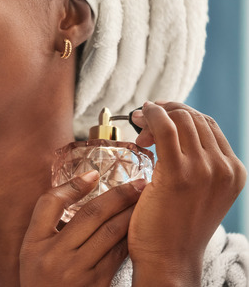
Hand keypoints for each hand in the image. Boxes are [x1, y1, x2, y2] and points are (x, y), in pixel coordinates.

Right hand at [20, 170, 143, 285]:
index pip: (50, 204)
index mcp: (35, 243)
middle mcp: (55, 256)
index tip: (95, 173)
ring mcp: (79, 272)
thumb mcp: (32, 248)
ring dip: (131, 214)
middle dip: (118, 195)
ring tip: (146, 200)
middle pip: (91, 215)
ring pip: (111, 233)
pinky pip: (119, 254)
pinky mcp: (98, 284)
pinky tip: (141, 226)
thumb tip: (80, 185)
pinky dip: (130, 236)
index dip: (74, 186)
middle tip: (139, 182)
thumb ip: (47, 218)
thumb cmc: (39, 278)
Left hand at [128, 101, 245, 283]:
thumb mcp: (197, 193)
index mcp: (233, 172)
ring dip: (156, 114)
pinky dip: (151, 116)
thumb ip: (195, 166)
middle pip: (196, 118)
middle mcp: (225, 168)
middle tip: (142, 122)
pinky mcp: (179, 173)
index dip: (180, 115)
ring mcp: (205, 170)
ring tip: (138, 126)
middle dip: (167, 111)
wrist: (168, 259)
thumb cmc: (173, 229)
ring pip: (182, 119)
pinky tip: (138, 118)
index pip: (208, 126)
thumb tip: (170, 134)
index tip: (156, 119)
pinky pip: (165, 128)